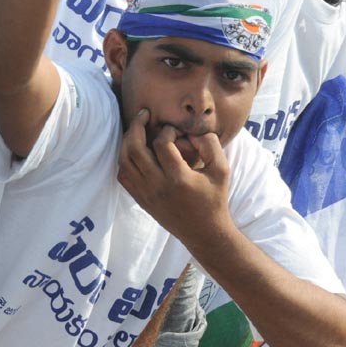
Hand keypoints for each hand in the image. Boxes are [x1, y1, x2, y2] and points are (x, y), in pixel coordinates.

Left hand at [117, 109, 232, 248]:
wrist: (203, 232)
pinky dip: (124, 159)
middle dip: (137, 126)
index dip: (167, 131)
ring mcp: (146, 194)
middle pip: (135, 149)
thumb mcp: (222, 170)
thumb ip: (211, 145)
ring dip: (127, 141)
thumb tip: (191, 132)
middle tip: (143, 114)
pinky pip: (123, 175)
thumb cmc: (215, 199)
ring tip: (136, 128)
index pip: (162, 144)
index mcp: (179, 178)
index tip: (175, 130)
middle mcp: (158, 186)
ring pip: (124, 161)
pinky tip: (133, 150)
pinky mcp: (141, 200)